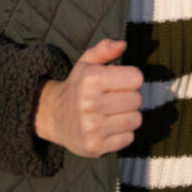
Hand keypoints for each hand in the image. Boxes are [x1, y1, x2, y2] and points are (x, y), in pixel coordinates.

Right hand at [34, 38, 142, 157]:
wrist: (54, 117)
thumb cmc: (78, 86)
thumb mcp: (86, 63)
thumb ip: (104, 49)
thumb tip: (123, 44)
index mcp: (91, 79)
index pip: (136, 78)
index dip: (132, 78)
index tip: (121, 81)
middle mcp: (90, 104)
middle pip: (137, 100)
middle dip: (131, 97)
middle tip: (117, 97)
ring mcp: (92, 128)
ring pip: (135, 120)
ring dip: (129, 115)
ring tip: (115, 112)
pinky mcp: (95, 147)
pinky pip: (128, 138)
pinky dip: (124, 133)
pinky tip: (110, 127)